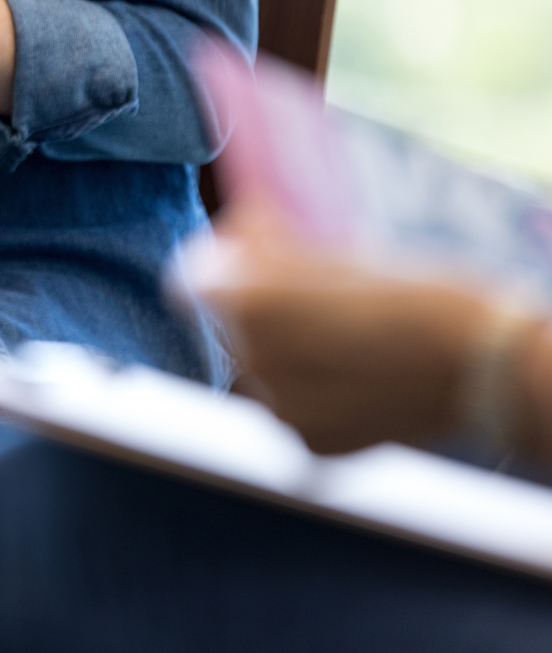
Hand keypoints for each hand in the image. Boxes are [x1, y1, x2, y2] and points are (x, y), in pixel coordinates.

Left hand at [182, 201, 492, 453]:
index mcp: (248, 302)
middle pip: (225, 327)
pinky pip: (287, 413)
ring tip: (337, 342)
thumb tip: (234, 227)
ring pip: (254, 373)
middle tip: (312, 300)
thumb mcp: (333, 252)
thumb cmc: (414, 294)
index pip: (191, 283)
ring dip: (279, 355)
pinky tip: (350, 378)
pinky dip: (307, 395)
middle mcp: (250, 360)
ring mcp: (277, 410)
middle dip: (254, 311)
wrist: (481, 365)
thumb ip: (268, 245)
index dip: (219, 269)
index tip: (244, 262)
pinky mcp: (308, 446)